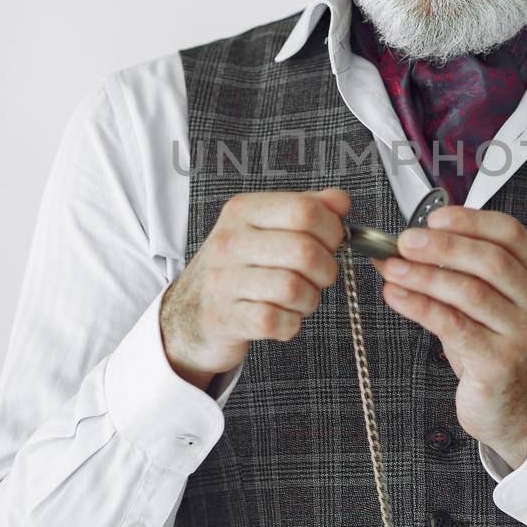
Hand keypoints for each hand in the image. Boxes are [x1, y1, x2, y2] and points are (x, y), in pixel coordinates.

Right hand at [160, 187, 349, 388]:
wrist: (187, 313)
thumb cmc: (238, 268)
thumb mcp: (266, 229)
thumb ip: (305, 210)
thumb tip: (339, 201)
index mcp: (243, 211)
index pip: (305, 210)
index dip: (332, 230)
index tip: (331, 243)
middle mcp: (229, 241)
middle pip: (305, 251)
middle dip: (325, 270)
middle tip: (319, 277)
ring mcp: (222, 280)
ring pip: (293, 288)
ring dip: (309, 300)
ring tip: (300, 300)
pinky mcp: (222, 318)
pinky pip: (275, 321)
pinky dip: (290, 325)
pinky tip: (284, 319)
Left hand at [371, 207, 526, 467]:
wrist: (514, 406)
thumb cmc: (495, 348)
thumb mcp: (487, 303)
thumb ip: (458, 271)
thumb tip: (406, 244)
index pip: (511, 234)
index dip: (470, 220)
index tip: (434, 218)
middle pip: (491, 260)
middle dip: (442, 246)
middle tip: (405, 241)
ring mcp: (522, 334)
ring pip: (470, 292)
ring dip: (424, 275)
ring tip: (392, 267)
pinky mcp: (498, 362)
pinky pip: (454, 325)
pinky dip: (420, 306)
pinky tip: (397, 296)